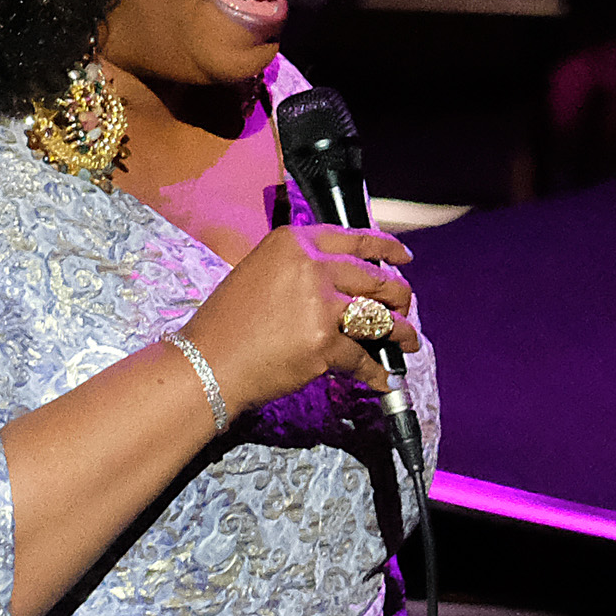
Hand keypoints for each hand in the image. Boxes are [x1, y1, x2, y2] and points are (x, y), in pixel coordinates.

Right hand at [181, 223, 421, 411]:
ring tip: (407, 342)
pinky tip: (383, 377)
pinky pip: (364, 358)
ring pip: (381, 317)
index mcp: (294, 243)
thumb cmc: (228, 324)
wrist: (208, 362)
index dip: (388, 247)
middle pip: (377, 278)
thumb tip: (343, 279)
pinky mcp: (326, 343)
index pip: (355, 238)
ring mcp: (321, 305)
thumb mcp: (260, 272)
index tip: (405, 256)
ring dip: (401, 333)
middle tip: (404, 308)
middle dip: (399, 297)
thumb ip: (301, 268)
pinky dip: (377, 372)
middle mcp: (311, 267)